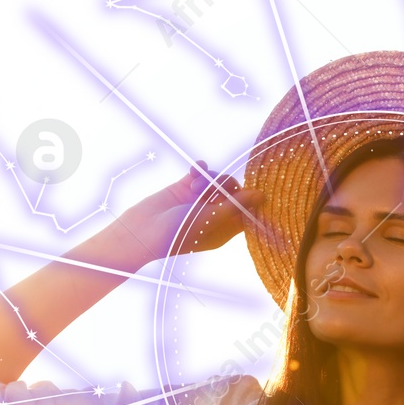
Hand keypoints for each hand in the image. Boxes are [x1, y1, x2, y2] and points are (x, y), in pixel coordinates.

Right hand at [117, 160, 263, 259]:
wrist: (142, 231)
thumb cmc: (177, 234)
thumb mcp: (210, 219)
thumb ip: (236, 205)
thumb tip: (262, 196)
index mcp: (224, 229)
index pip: (246, 211)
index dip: (249, 199)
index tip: (252, 187)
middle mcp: (214, 214)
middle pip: (234, 192)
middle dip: (226, 187)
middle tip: (214, 191)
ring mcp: (199, 201)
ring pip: (217, 180)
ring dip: (209, 179)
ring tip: (193, 187)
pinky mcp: (185, 188)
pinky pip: (200, 174)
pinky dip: (199, 170)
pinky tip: (194, 170)